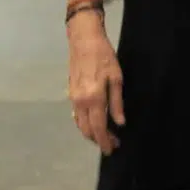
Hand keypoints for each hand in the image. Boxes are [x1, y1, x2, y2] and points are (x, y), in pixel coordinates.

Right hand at [67, 11, 124, 154]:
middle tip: (112, 143)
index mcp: (93, 99)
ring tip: (105, 135)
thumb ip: (117, 103)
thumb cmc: (104, 56)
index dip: (105, 141)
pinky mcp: (70, 93)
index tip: (112, 149)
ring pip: (80, 124)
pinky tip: (94, 122)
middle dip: (98, 140)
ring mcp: (73, 98)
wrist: (83, 40)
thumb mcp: (116, 78)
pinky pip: (76, 115)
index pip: (98, 128)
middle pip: (86, 130)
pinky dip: (84, 124)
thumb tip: (119, 123)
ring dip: (91, 133)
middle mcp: (80, 102)